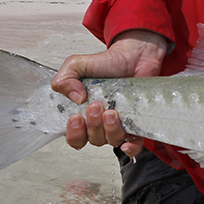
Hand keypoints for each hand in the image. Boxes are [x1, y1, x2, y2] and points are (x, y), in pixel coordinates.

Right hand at [50, 30, 168, 155]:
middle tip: (96, 106)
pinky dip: (130, 147)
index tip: (76, 117)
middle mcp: (101, 124)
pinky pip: (135, 144)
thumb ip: (65, 78)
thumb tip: (75, 98)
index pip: (75, 138)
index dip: (74, 134)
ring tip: (111, 111)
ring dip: (110, 130)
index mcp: (84, 114)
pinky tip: (127, 143)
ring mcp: (120, 124)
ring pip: (112, 140)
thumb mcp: (77, 65)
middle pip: (93, 139)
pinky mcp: (138, 123)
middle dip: (93, 126)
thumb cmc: (107, 63)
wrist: (134, 55)